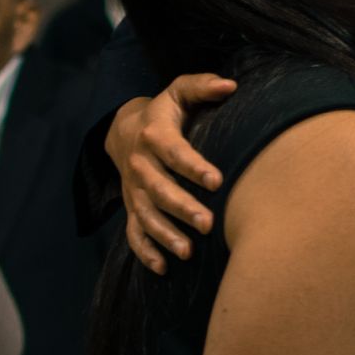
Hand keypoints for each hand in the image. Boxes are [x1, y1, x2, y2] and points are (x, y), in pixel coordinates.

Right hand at [110, 74, 235, 273]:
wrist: (123, 131)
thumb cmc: (164, 113)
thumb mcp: (178, 92)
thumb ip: (202, 86)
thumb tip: (231, 85)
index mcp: (155, 136)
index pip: (175, 153)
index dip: (194, 167)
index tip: (217, 181)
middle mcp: (141, 165)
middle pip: (160, 190)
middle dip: (183, 208)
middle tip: (209, 224)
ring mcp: (134, 190)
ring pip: (146, 216)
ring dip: (166, 235)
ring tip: (188, 252)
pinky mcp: (131, 208)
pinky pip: (133, 234)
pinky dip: (145, 252)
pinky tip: (162, 268)